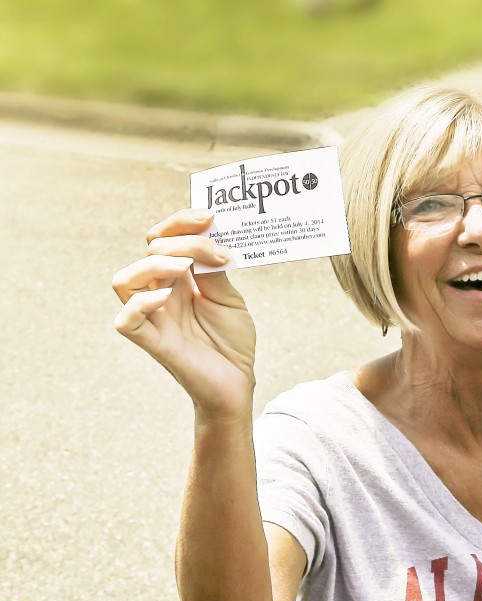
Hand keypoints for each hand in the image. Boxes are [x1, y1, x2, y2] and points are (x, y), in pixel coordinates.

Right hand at [113, 208, 256, 419]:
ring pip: (123, 280)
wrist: (238, 384)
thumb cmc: (231, 343)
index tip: (209, 216)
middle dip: (181, 240)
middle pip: (148, 251)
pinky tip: (166, 297)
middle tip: (215, 251)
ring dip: (153, 265)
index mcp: (180, 280)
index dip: (180, 221)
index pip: (163, 238)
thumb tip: (209, 240)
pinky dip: (140, 304)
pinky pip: (126, 321)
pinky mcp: (155, 343)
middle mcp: (162, 293)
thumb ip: (214, 271)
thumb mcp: (229, 299)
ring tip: (185, 268)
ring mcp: (155, 317)